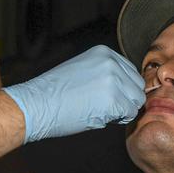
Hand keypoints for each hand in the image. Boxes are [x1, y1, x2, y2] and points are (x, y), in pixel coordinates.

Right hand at [2, 45, 143, 143]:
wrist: (37, 104)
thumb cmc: (55, 93)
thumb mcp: (83, 69)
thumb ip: (105, 72)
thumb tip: (125, 87)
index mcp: (104, 52)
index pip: (131, 72)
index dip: (122, 89)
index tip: (106, 97)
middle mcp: (111, 62)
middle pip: (137, 86)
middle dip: (125, 100)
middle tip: (104, 108)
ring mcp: (113, 80)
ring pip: (136, 101)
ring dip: (122, 110)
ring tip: (100, 112)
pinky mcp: (113, 99)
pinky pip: (129, 114)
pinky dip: (117, 120)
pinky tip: (99, 117)